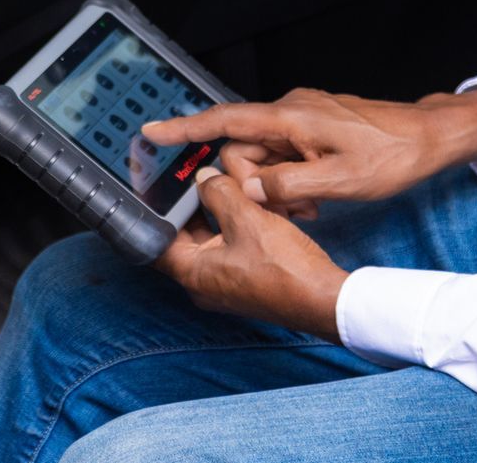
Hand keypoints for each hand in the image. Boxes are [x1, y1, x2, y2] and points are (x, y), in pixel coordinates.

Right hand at [142, 87, 476, 215]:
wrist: (430, 137)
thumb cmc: (392, 154)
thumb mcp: (339, 181)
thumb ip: (287, 186)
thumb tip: (246, 189)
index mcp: (290, 117)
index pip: (225, 120)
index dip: (184, 128)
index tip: (150, 132)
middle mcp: (291, 110)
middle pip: (243, 147)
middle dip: (251, 182)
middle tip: (288, 210)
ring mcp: (303, 117)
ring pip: (265, 154)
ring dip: (275, 185)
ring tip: (309, 207)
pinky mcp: (314, 126)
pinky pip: (284, 152)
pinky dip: (290, 177)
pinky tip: (313, 197)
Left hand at [156, 167, 348, 337]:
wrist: (322, 298)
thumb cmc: (285, 268)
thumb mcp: (248, 218)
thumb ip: (219, 192)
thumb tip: (203, 178)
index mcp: (193, 273)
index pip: (156, 240)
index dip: (155, 211)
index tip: (157, 187)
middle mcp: (203, 283)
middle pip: (182, 238)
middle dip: (186, 207)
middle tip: (188, 178)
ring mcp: (224, 284)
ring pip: (207, 242)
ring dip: (210, 215)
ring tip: (215, 183)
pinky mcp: (243, 281)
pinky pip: (226, 249)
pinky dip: (229, 227)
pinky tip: (242, 204)